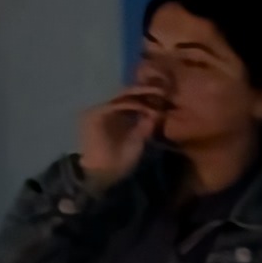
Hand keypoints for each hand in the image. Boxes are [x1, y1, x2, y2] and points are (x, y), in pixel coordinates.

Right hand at [77, 72, 168, 187]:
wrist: (103, 174)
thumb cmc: (121, 160)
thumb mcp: (139, 138)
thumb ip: (146, 124)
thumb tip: (158, 110)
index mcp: (117, 115)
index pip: (133, 99)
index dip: (150, 95)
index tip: (168, 94)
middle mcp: (107, 109)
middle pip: (127, 93)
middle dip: (146, 90)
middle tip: (165, 89)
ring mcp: (99, 110)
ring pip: (121, 95)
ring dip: (140, 94)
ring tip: (158, 93)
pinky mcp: (93, 114)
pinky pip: (114, 104)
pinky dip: (130, 104)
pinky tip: (145, 106)